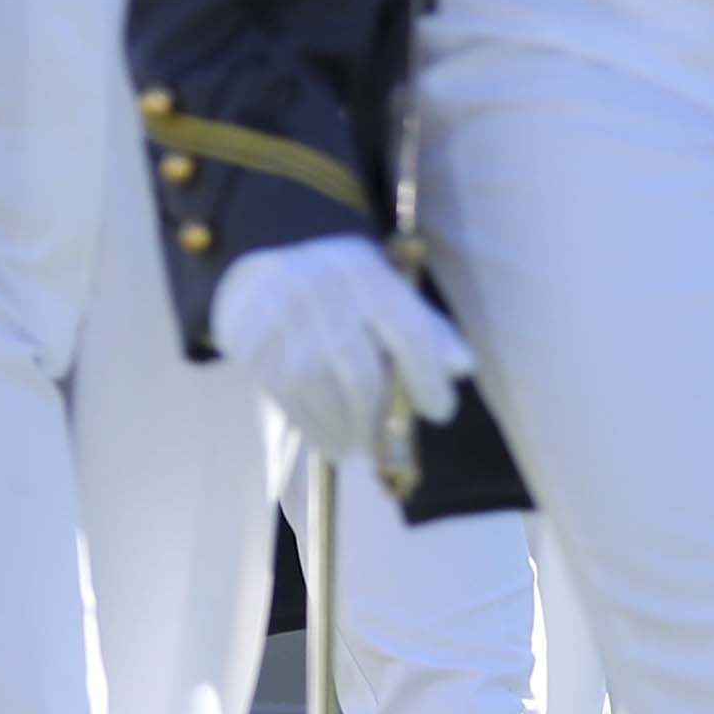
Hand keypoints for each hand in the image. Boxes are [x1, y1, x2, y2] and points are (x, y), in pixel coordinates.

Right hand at [213, 237, 472, 462]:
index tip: (439, 411)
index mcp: (363, 271)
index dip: (427, 377)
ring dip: (344, 427)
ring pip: (319, 388)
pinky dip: (313, 428)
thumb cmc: (339, 294)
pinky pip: (286, 397)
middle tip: (385, 439)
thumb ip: (426, 329)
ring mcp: (279, 316)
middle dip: (378, 415)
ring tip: (357, 442)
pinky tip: (330, 439)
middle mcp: (318, 288)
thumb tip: (462, 367)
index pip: (405, 331)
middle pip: (358, 370)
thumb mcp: (384, 293)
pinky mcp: (250, 343)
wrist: (259, 279)